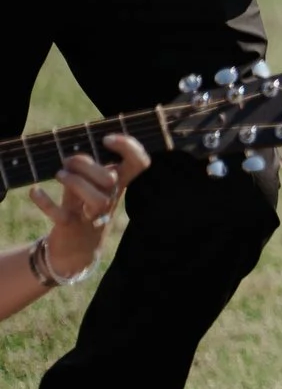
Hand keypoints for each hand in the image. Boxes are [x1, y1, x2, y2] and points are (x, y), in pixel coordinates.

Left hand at [30, 135, 147, 276]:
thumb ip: (85, 170)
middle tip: (67, 161)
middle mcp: (110, 199)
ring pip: (97, 199)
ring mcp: (93, 215)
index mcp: (117, 185)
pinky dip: (46, 202)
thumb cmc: (83, 210)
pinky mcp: (72, 227)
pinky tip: (35, 192)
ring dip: (75, 182)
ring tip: (59, 175)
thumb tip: (74, 154)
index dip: (129, 147)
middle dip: (86, 165)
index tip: (107, 139)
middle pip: (110, 179)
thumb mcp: (87, 187)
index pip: (138, 163)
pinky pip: (61, 215)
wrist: (76, 249)